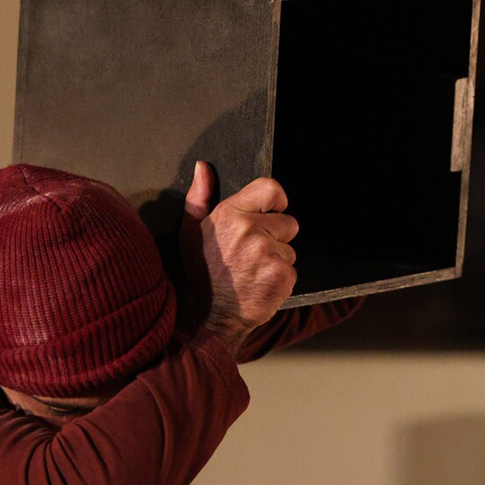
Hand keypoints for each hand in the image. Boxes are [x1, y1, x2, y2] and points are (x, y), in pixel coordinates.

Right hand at [178, 162, 298, 357]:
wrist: (208, 317)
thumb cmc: (201, 273)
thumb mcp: (191, 231)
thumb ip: (200, 196)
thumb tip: (203, 167)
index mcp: (230, 214)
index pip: (271, 189)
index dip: (276, 201)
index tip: (273, 212)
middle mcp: (250, 230)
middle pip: (289, 223)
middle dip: (277, 237)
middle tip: (253, 253)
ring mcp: (267, 254)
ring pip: (290, 250)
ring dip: (278, 260)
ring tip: (253, 272)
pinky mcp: (281, 275)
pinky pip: (292, 271)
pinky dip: (280, 279)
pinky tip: (260, 284)